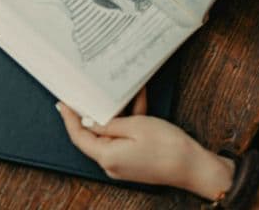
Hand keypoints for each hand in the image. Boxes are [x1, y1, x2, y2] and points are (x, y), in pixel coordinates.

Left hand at [57, 100, 233, 199]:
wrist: (194, 167)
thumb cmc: (167, 146)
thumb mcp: (135, 125)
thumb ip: (109, 123)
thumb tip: (88, 121)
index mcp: (107, 156)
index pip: (79, 136)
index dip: (70, 118)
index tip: (63, 102)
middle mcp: (111, 164)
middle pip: (94, 135)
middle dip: (96, 111)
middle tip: (90, 91)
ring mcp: (123, 164)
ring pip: (112, 133)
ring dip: (118, 113)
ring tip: (123, 91)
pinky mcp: (134, 161)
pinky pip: (125, 138)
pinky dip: (130, 122)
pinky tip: (138, 102)